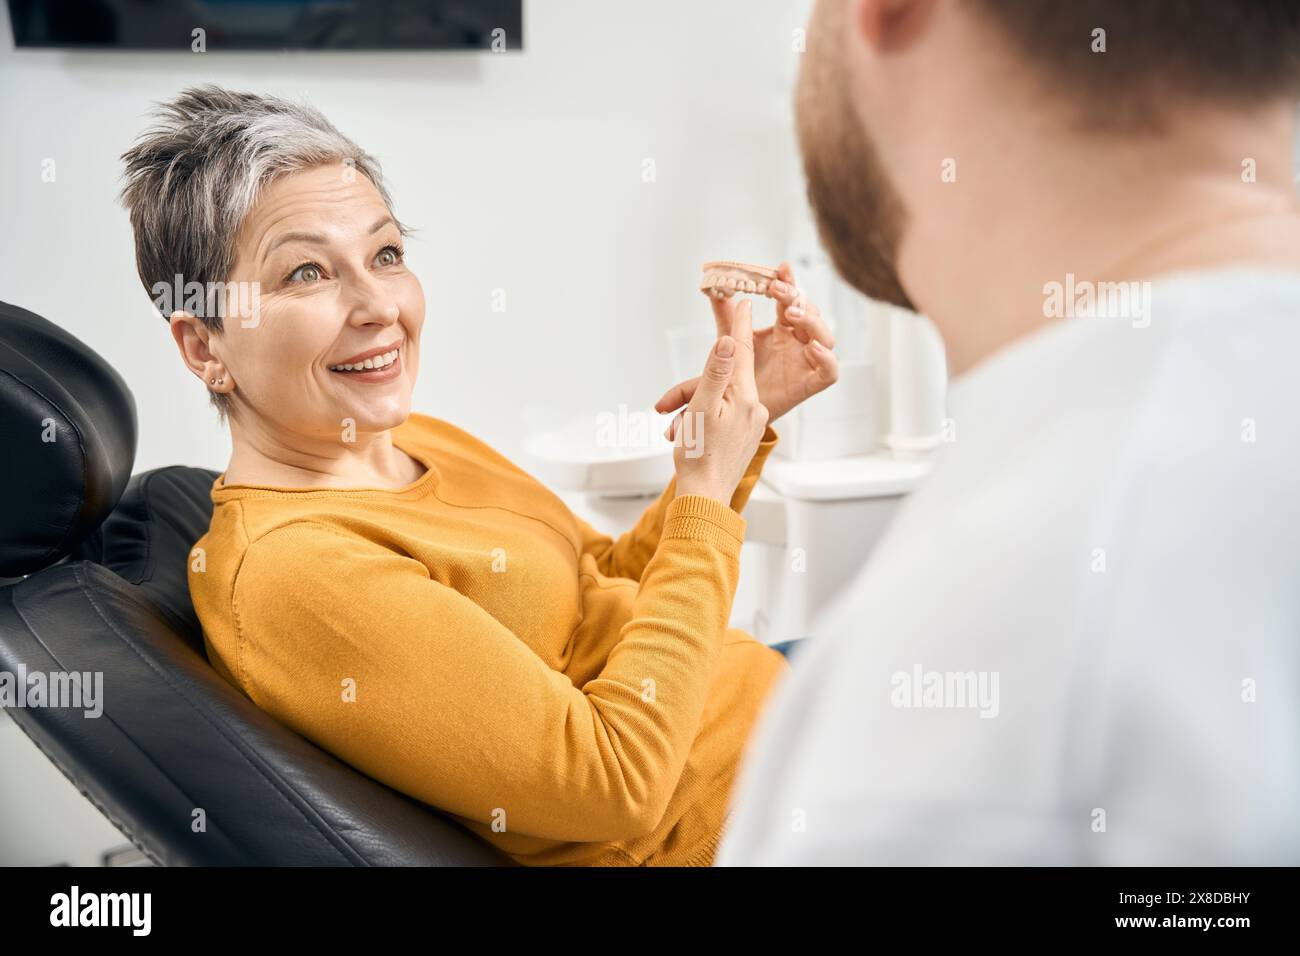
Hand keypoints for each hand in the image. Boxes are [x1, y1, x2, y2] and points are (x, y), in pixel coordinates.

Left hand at [655, 262, 838, 424]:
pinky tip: (811, 349)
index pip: (789, 300)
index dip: (788, 282)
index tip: (779, 269)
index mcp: (779, 329)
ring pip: (824, 336)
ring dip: (812, 322)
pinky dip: (826, 359)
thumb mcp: (722, 351)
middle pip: (809, 313)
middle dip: (798, 298)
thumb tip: (708, 292)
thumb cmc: (732, 383)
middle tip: (780, 292)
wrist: (733, 420)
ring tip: (791, 315)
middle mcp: (795, 342)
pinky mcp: (809, 385)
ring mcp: (805, 363)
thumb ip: (719, 322)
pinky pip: (829, 372)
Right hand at [668, 299, 769, 505]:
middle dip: (695, 387)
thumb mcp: (701, 409)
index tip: (742, 301)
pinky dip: (703, 419)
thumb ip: (715, 373)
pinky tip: (689, 435)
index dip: (738, 325)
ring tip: (674, 430)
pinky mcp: (745, 438)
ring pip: (721, 400)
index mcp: (744, 397)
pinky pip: (723, 417)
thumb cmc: (698, 457)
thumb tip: (727, 341)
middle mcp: (754, 408)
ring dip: (694, 408)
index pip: (741, 351)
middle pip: (725, 379)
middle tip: (673, 405)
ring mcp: (751, 424)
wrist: (705, 499)